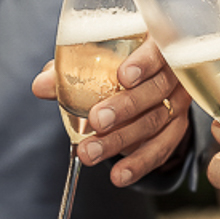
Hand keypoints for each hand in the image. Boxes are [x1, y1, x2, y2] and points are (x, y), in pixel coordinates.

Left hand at [30, 38, 191, 187]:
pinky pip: (162, 148)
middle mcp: (174, 71)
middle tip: (96, 121)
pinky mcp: (176, 127)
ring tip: (90, 152)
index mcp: (157, 43)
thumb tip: (41, 86)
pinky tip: (118, 175)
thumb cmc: (114, 60)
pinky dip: (139, 164)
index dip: (144, 62)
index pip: (158, 49)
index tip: (123, 76)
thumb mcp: (92, 59)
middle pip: (157, 89)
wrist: (140, 78)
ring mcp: (178, 100)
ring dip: (122, 140)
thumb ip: (69, 69)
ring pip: (156, 121)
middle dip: (126, 107)